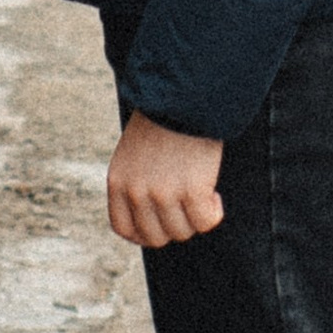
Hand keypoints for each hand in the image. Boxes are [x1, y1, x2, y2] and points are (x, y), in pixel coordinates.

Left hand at [107, 110, 224, 249]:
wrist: (184, 96)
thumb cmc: (163, 120)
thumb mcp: (134, 153)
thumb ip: (136, 183)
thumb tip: (153, 217)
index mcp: (118, 181)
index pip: (124, 229)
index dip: (144, 234)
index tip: (162, 224)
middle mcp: (136, 192)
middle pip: (155, 237)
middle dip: (174, 226)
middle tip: (187, 207)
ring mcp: (163, 194)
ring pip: (182, 232)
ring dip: (195, 218)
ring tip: (202, 195)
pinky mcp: (191, 191)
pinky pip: (205, 222)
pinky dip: (213, 213)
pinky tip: (214, 195)